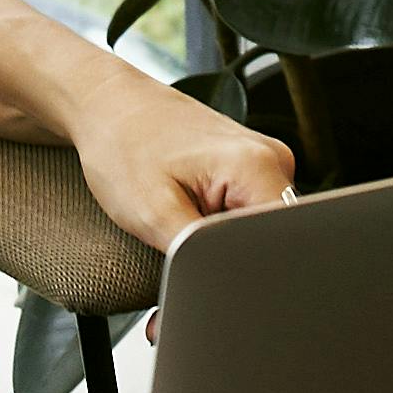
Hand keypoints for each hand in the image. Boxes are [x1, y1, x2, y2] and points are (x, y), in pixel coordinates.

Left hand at [67, 64, 295, 251]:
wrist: (108, 105)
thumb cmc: (121, 146)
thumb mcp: (154, 216)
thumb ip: (199, 257)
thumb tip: (230, 286)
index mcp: (257, 167)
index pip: (283, 242)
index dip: (247, 269)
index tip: (204, 267)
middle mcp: (272, 160)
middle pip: (273, 237)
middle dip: (231, 255)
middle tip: (182, 241)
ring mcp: (263, 160)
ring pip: (258, 227)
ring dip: (223, 238)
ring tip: (181, 216)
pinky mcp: (249, 166)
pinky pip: (247, 210)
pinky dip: (218, 221)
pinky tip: (189, 208)